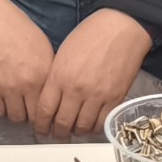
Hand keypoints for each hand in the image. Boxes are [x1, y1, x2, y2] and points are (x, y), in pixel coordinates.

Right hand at [0, 0, 54, 125]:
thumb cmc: (15, 26)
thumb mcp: (43, 46)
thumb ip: (48, 70)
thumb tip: (52, 89)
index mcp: (45, 72)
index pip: (52, 106)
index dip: (50, 113)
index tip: (48, 115)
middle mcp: (28, 83)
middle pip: (34, 117)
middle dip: (34, 116)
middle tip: (31, 111)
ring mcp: (7, 87)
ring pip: (16, 118)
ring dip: (17, 114)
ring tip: (17, 106)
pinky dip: (1, 110)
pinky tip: (3, 101)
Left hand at [32, 8, 152, 138]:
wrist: (121, 27)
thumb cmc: (91, 34)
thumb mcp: (63, 53)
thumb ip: (56, 77)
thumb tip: (51, 99)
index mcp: (59, 76)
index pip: (44, 110)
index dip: (41, 124)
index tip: (41, 128)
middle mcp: (76, 89)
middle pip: (62, 123)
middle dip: (57, 133)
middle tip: (57, 134)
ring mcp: (96, 96)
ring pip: (82, 127)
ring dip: (77, 132)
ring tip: (75, 130)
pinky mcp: (115, 99)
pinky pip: (102, 123)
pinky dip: (95, 128)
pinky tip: (91, 124)